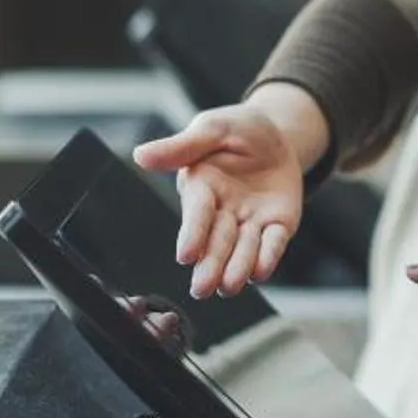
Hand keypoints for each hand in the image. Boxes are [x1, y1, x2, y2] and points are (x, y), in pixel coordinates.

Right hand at [128, 83, 323, 299]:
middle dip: (209, 265)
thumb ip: (180, 146)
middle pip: (216, 242)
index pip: (197, 214)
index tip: (185, 255)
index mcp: (202, 188)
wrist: (277, 135)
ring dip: (236, 268)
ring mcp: (250, 221)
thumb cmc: (236, 130)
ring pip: (243, 249)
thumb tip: (140, 155)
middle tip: (202, 288)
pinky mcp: (277, 224)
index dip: (192, 234)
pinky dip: (268, 256)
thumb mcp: (212, 129)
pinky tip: (261, 272)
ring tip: (229, 287)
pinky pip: (273, 243)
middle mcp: (223, 212)